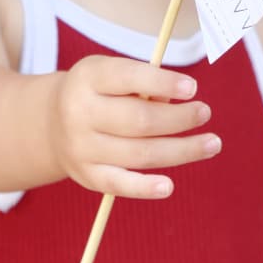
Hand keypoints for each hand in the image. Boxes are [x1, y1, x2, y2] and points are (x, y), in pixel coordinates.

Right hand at [47, 54, 220, 198]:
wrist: (51, 123)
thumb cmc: (98, 93)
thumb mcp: (111, 75)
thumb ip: (143, 85)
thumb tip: (180, 103)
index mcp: (88, 77)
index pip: (129, 77)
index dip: (163, 83)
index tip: (193, 87)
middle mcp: (79, 112)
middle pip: (139, 120)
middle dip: (179, 118)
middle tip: (205, 112)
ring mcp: (81, 147)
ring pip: (139, 153)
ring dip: (181, 150)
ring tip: (211, 143)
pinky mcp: (87, 176)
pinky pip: (119, 184)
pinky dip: (144, 187)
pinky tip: (168, 186)